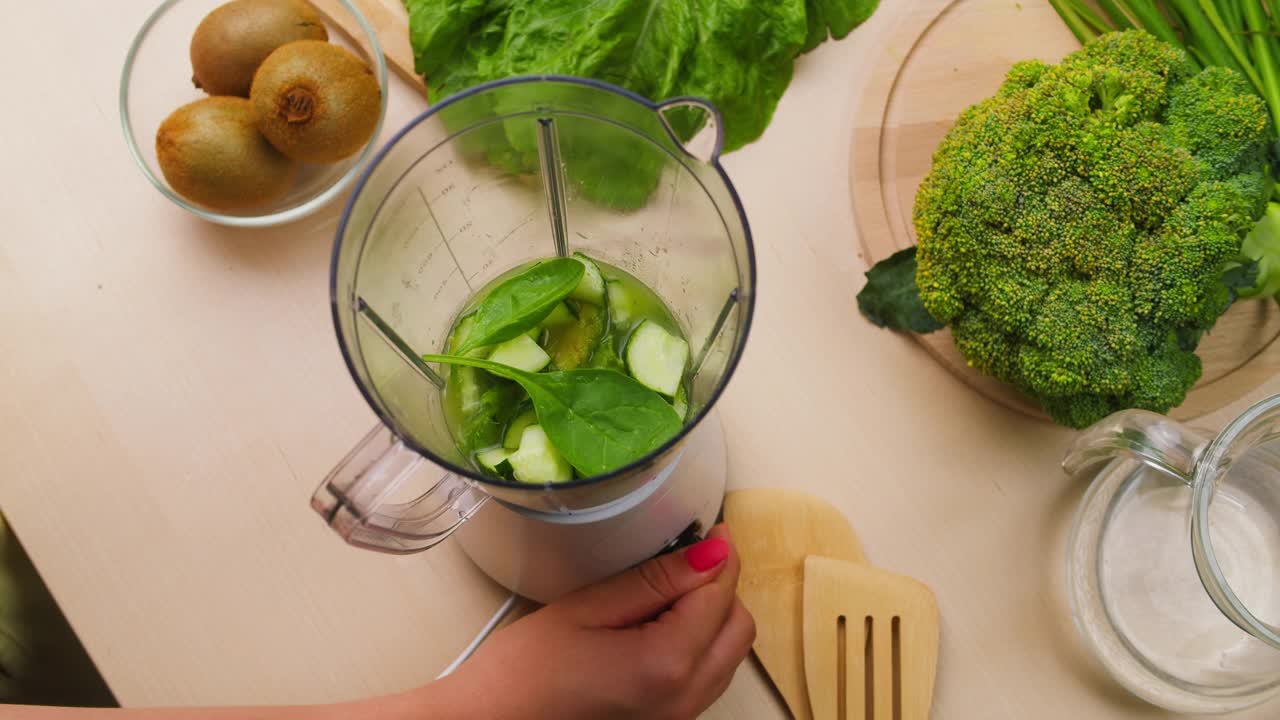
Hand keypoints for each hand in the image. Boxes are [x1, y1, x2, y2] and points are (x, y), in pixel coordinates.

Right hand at [430, 523, 753, 719]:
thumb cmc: (523, 673)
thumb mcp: (586, 608)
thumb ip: (653, 580)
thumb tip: (709, 552)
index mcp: (666, 665)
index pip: (720, 595)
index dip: (720, 553)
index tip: (711, 527)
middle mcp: (684, 700)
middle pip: (739, 628)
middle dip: (722, 586)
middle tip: (689, 556)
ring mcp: (679, 719)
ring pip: (729, 655)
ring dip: (713, 617)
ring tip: (668, 590)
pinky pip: (707, 678)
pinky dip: (700, 646)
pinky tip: (660, 626)